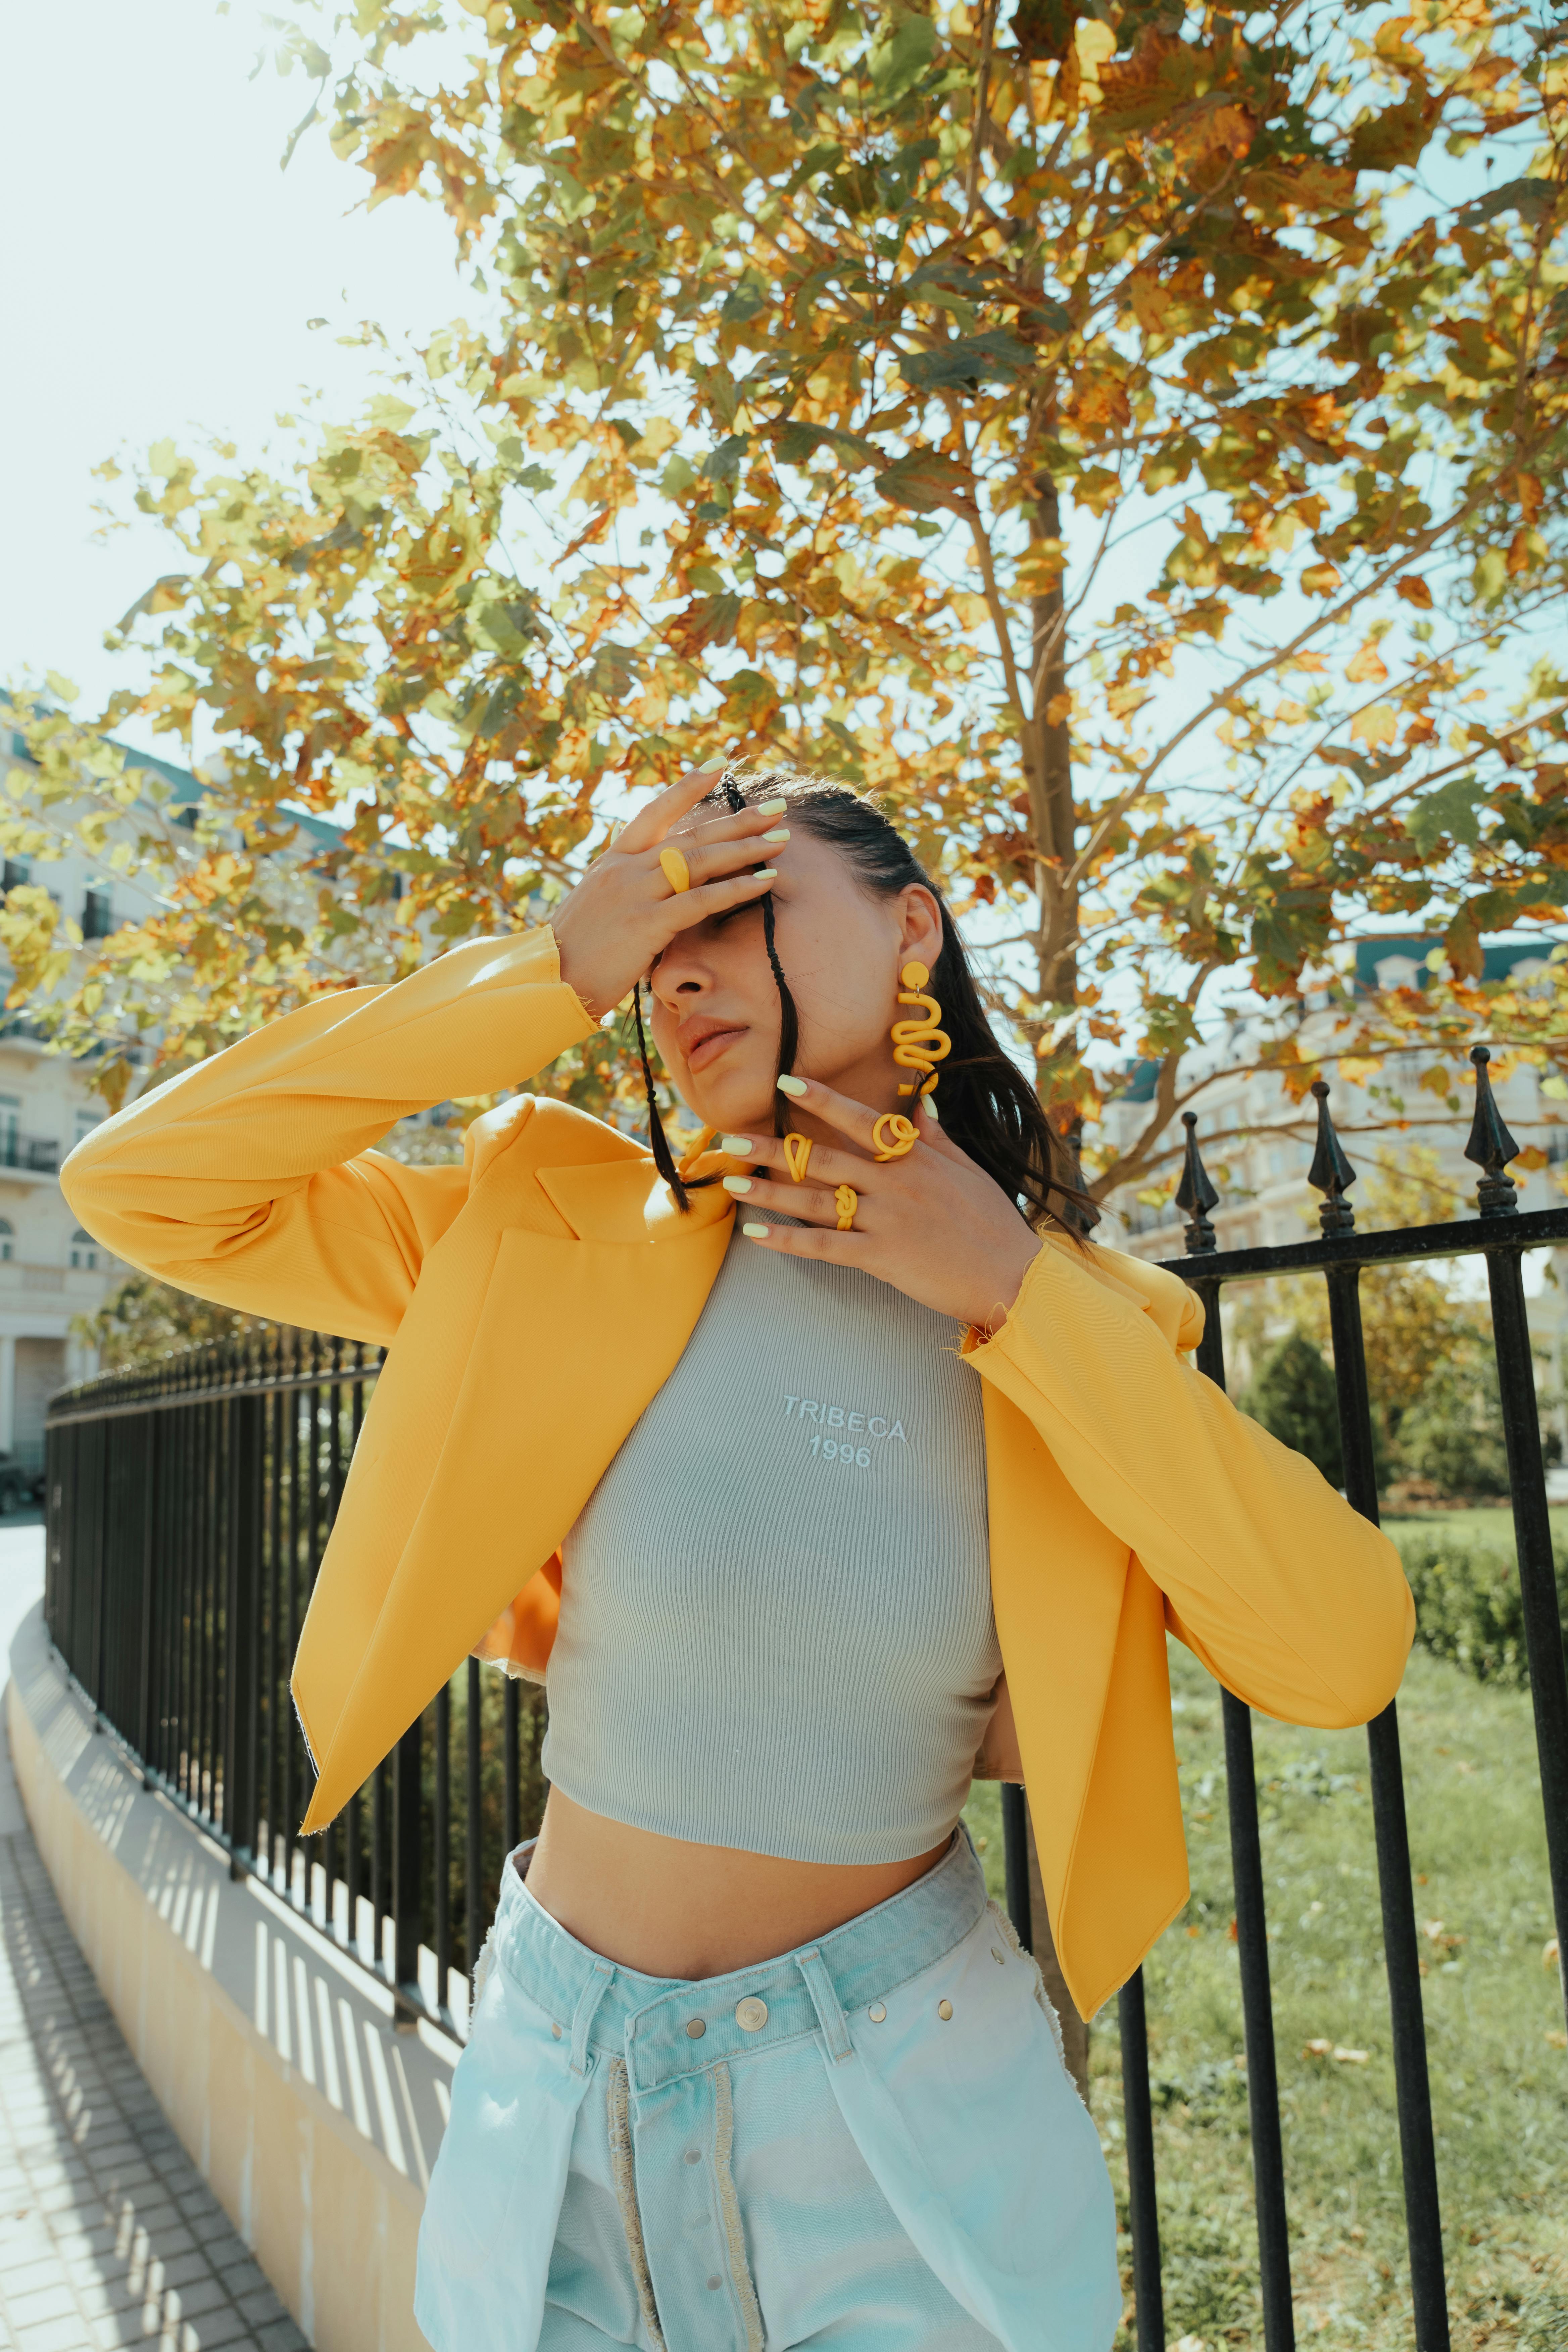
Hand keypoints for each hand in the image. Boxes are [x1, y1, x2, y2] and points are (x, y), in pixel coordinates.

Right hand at [548, 763, 789, 1017]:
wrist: (548, 981)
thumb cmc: (575, 952)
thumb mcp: (600, 905)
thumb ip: (629, 885)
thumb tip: (660, 876)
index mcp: (614, 860)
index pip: (656, 811)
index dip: (689, 785)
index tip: (721, 764)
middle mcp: (626, 869)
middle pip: (690, 833)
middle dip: (738, 819)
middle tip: (777, 807)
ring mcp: (635, 894)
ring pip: (699, 861)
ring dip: (745, 849)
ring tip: (781, 840)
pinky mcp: (646, 925)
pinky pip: (699, 901)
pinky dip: (735, 889)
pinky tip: (764, 882)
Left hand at [719, 1079, 1042, 1333]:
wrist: (1012, 1274)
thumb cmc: (992, 1222)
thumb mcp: (968, 1170)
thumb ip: (936, 1137)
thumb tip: (917, 1103)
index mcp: (915, 1158)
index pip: (861, 1120)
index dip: (821, 1099)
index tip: (785, 1081)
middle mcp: (895, 1183)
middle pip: (822, 1159)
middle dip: (773, 1148)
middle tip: (730, 1139)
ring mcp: (886, 1220)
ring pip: (815, 1201)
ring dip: (769, 1191)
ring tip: (731, 1183)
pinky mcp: (881, 1257)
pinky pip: (824, 1247)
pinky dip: (788, 1242)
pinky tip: (757, 1234)